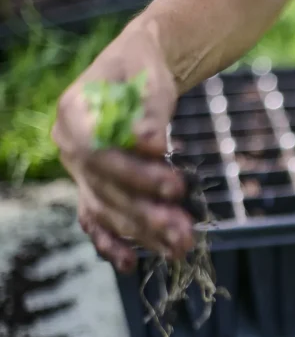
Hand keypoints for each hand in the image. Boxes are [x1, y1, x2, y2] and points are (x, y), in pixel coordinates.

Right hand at [52, 24, 193, 272]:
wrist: (137, 74)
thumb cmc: (144, 73)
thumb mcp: (150, 81)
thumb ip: (150, 113)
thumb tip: (151, 145)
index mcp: (74, 114)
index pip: (100, 153)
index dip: (137, 174)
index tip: (177, 185)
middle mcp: (69, 148)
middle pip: (106, 189)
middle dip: (148, 214)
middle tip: (185, 231)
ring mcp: (79, 172)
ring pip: (108, 210)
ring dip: (144, 233)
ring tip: (180, 247)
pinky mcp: (94, 188)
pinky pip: (97, 220)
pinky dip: (111, 243)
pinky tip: (130, 264)